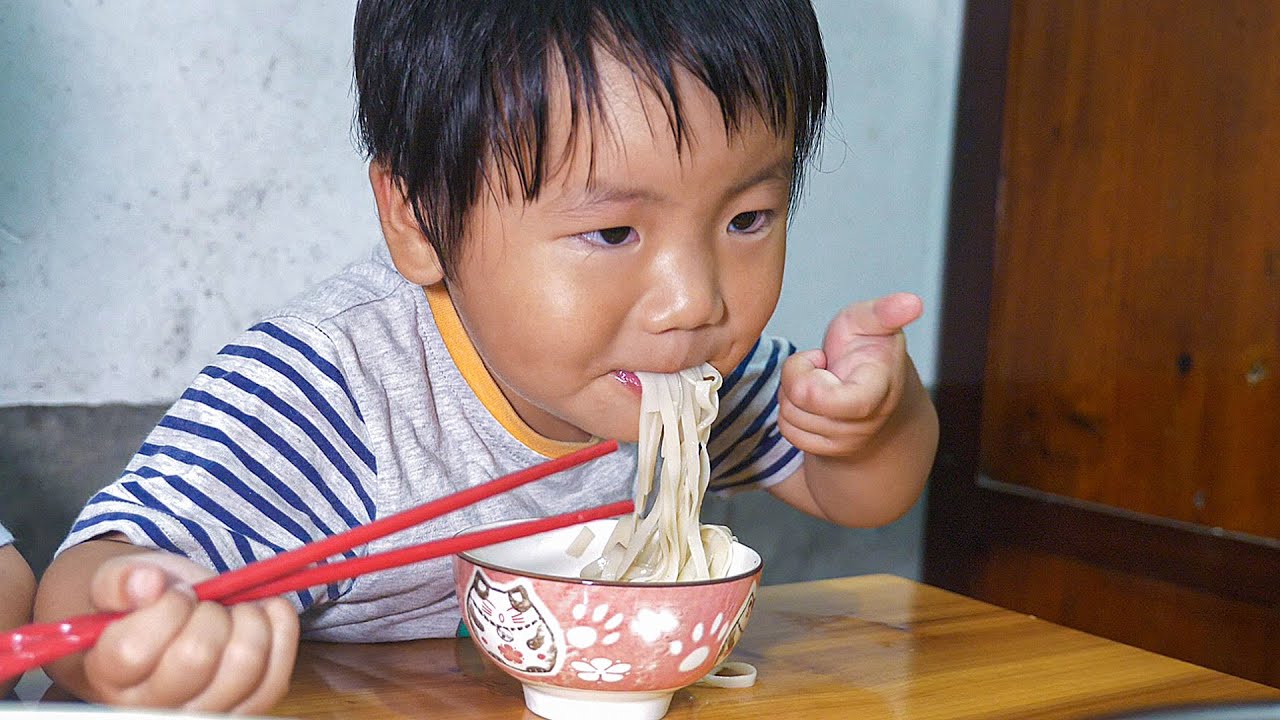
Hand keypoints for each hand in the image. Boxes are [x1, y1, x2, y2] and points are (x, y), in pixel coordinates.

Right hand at [81, 551, 298, 712]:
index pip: (134, 650)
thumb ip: (121, 581)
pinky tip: (264, 612)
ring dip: (249, 620)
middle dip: (209, 613)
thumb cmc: (143, 604)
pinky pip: (275, 677)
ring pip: (243, 666)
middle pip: (195, 658)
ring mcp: (202, 713)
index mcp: (110, 676)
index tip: (176, 593)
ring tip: (234, 609)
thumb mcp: (119, 581)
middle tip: (206, 603)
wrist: (172, 625)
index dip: (166, 609)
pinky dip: (280, 632)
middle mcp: (152, 707)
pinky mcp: (245, 709)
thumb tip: (148, 584)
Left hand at [778, 292, 923, 458]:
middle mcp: (865, 423)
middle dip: (797, 374)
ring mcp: (846, 442)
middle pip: (799, 402)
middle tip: (819, 363)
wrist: (874, 389)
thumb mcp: (871, 321)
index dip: (810, 377)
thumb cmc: (868, 349)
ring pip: (789, 417)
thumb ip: (886, 312)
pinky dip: (791, 411)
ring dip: (792, 392)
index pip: (835, 400)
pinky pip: (787, 432)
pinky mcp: (827, 452)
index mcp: (877, 389)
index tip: (821, 356)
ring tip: (819, 379)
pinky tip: (812, 398)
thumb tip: (912, 302)